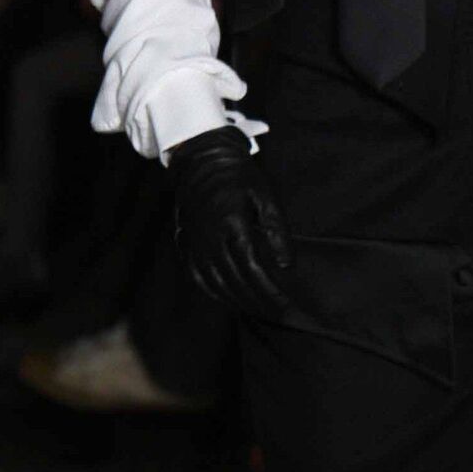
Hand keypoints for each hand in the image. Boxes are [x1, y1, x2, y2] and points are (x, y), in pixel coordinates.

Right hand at [168, 126, 293, 315]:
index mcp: (232, 225)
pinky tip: (228, 299)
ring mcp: (194, 242)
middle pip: (235, 281)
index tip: (285, 303)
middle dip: (258, 301)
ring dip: (237, 300)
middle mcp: (209, 238)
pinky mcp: (185, 243)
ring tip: (257, 309)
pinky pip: (197, 276)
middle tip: (277, 312)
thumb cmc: (239, 176)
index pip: (253, 269)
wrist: (201, 159)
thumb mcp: (266, 196)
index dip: (270, 290)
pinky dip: (214, 292)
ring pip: (215, 283)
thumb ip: (277, 231)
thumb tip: (287, 264)